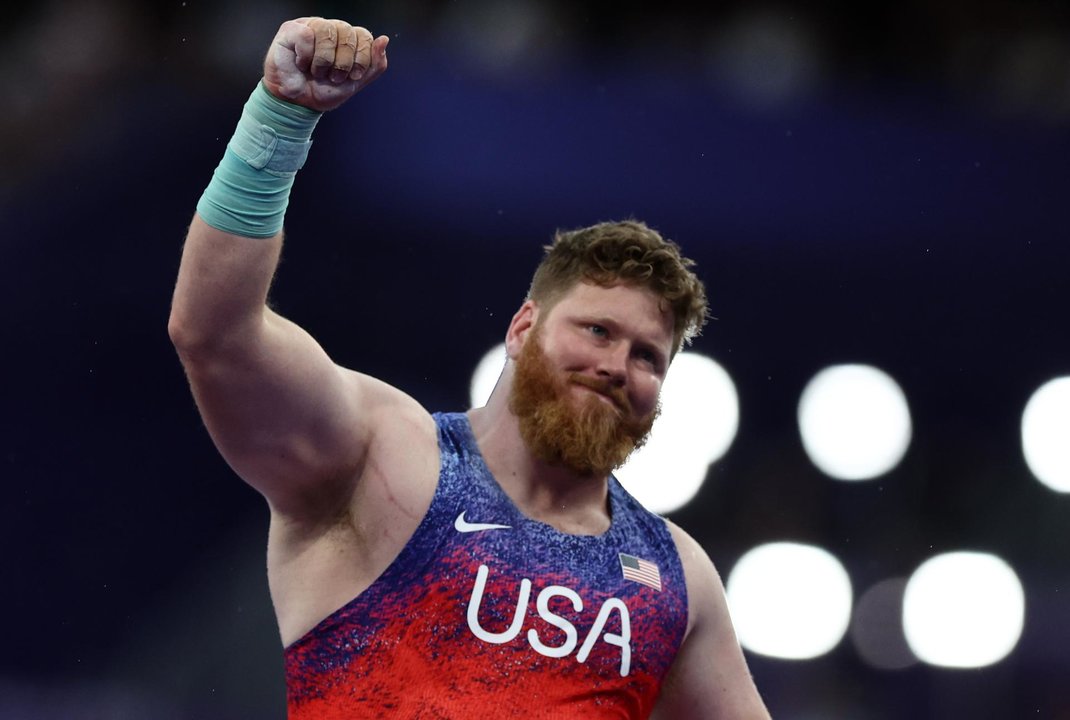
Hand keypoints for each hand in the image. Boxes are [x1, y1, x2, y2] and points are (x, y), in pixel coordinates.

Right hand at [262, 17, 388, 111]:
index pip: (363, 35)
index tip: (353, 76)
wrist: (298, 104)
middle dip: (344, 63)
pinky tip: (302, 64)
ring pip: (327, 31)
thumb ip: (374, 64)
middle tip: (333, 77)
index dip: (362, 57)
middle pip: (348, 32)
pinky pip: (306, 36)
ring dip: (324, 60)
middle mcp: (330, 29)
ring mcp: (311, 27)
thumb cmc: (323, 90)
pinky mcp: (291, 30)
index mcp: (346, 39)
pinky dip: (306, 57)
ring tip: (317, 72)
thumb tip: (384, 40)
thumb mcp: (355, 83)